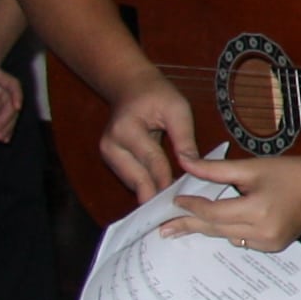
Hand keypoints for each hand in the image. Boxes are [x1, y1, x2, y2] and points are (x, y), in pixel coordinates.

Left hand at [0, 39, 23, 139]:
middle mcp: (4, 88)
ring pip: (10, 114)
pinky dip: (4, 128)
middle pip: (11, 104)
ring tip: (1, 138)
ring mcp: (1, 98)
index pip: (13, 85)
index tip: (16, 107)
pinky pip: (3, 118)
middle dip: (7, 118)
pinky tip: (2, 139)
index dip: (16, 96)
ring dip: (7, 126)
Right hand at [99, 77, 201, 204]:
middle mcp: (111, 145)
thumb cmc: (157, 95)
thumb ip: (184, 138)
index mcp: (126, 130)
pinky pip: (130, 177)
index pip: (151, 160)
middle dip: (157, 193)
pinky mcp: (111, 159)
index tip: (182, 198)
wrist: (131, 87)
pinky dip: (146, 185)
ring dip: (151, 192)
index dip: (167, 180)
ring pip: (132, 181)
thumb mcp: (178, 109)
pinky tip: (162, 192)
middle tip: (177, 212)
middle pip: (137, 177)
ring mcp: (108, 153)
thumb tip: (192, 166)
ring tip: (173, 204)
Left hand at [159, 152, 300, 252]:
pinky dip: (229, 230)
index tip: (175, 200)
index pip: (213, 212)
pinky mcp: (273, 247)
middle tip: (164, 227)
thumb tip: (184, 162)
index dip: (191, 206)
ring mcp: (269, 243)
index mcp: (258, 209)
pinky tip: (222, 222)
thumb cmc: (293, 172)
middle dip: (190, 224)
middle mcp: (263, 232)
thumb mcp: (253, 166)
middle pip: (215, 228)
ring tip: (185, 224)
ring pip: (225, 236)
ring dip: (208, 227)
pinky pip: (240, 240)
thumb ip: (215, 170)